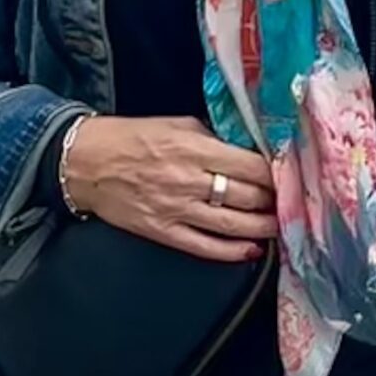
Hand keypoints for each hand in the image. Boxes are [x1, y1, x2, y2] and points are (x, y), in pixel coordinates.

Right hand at [60, 115, 278, 263]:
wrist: (85, 163)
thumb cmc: (130, 138)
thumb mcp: (176, 124)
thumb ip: (212, 138)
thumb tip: (246, 153)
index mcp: (193, 148)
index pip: (250, 165)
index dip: (274, 174)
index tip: (287, 176)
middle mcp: (188, 180)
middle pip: (247, 196)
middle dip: (273, 201)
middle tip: (290, 203)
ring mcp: (176, 210)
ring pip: (233, 225)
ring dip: (263, 228)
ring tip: (279, 227)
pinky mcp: (163, 232)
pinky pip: (205, 247)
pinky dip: (232, 252)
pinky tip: (251, 250)